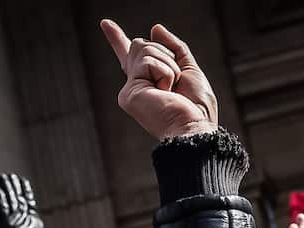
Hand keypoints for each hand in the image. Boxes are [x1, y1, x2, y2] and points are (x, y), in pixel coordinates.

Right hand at [102, 19, 217, 138]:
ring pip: (144, 48)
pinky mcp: (129, 92)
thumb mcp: (190, 70)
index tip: (105, 24)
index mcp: (150, 81)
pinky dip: (165, 73)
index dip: (118, 40)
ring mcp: (131, 89)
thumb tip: (155, 28)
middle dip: (166, 55)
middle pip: (141, 44)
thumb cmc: (197, 107)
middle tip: (177, 84)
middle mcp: (136, 85)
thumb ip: (175, 48)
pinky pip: (148, 62)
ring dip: (168, 65)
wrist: (195, 127)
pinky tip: (166, 92)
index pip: (131, 56)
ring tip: (172, 91)